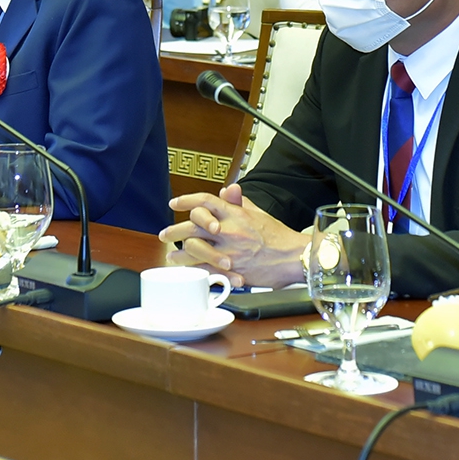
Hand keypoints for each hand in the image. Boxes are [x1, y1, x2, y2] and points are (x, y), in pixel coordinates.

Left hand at [159, 183, 307, 287]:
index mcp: (235, 214)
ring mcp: (229, 251)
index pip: (205, 201)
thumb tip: (229, 190)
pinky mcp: (231, 270)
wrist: (294, 258)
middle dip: (174, 230)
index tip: (174, 203)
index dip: (186, 200)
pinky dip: (194, 270)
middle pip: (192, 226)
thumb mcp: (258, 213)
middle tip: (165, 234)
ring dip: (179, 254)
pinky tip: (188, 270)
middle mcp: (229, 231)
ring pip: (194, 249)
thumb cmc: (279, 237)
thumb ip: (240, 202)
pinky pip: (206, 269)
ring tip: (172, 255)